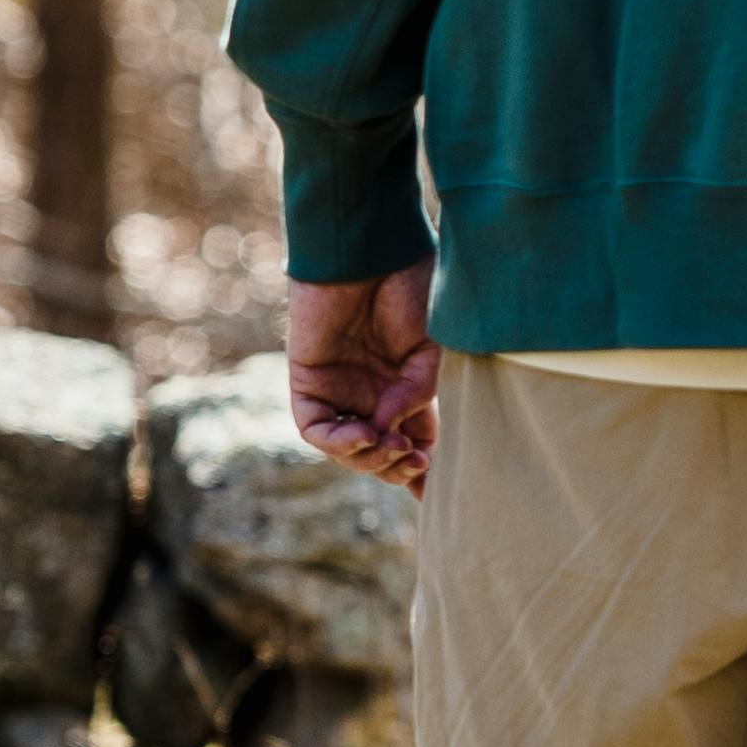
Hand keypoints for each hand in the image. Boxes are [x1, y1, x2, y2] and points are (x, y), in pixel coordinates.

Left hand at [287, 259, 440, 490]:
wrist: (374, 249)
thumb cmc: (413, 287)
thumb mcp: (433, 348)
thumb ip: (417, 394)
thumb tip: (393, 433)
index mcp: (407, 390)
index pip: (415, 444)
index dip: (424, 474)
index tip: (437, 497)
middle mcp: (372, 396)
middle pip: (380, 457)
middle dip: (397, 469)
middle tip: (415, 462)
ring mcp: (339, 391)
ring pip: (347, 451)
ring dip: (369, 459)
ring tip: (390, 445)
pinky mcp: (308, 381)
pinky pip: (315, 429)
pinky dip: (337, 441)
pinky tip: (363, 433)